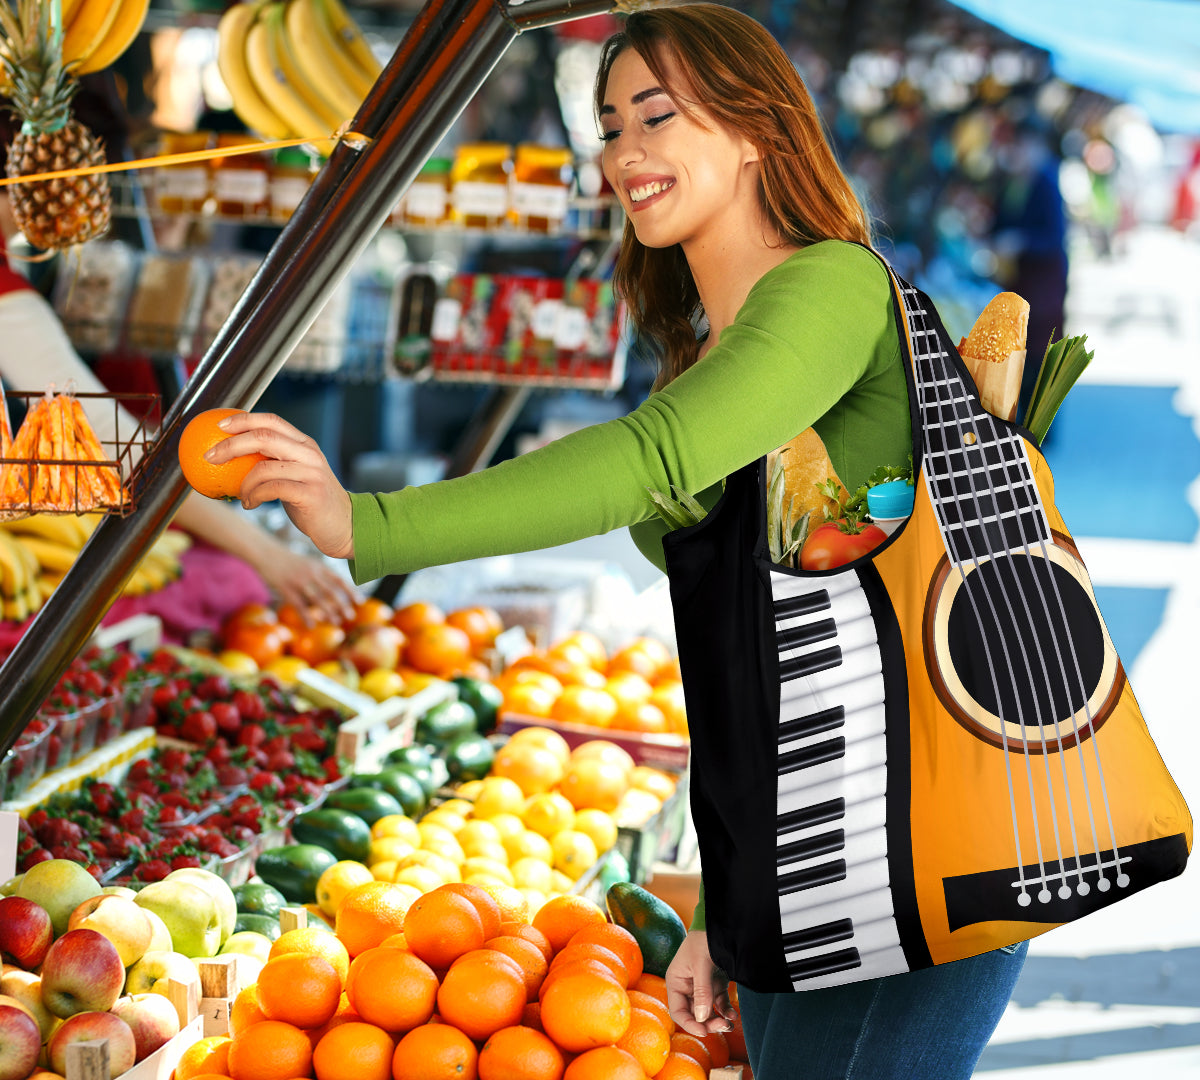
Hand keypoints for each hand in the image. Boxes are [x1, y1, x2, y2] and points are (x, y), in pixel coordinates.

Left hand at [206, 411, 353, 559]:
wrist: (344, 525)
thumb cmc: (311, 501)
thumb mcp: (295, 474)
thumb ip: (274, 461)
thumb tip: (233, 455)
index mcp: (304, 444)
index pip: (272, 421)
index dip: (243, 419)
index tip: (219, 426)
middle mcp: (309, 454)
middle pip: (264, 437)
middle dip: (231, 445)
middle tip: (211, 456)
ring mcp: (312, 473)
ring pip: (263, 467)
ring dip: (243, 483)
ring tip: (240, 495)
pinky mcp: (310, 493)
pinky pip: (271, 489)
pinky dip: (254, 496)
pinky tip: (249, 504)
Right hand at [251, 541, 358, 626]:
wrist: (267, 553)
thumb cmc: (290, 562)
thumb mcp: (309, 563)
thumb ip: (322, 574)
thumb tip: (336, 589)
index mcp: (319, 566)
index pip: (339, 580)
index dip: (350, 591)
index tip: (360, 602)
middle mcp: (311, 573)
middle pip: (330, 591)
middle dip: (342, 605)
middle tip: (350, 616)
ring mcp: (298, 581)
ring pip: (316, 599)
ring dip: (328, 612)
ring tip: (336, 622)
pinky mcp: (285, 588)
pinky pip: (298, 604)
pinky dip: (305, 616)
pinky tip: (311, 626)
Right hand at [664, 931, 736, 1036]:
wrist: (719, 924)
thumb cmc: (704, 940)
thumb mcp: (701, 964)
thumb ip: (701, 991)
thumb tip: (701, 1018)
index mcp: (676, 982)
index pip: (678, 1011)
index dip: (689, 1024)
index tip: (704, 1031)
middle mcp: (687, 987)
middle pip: (694, 1014)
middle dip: (707, 1023)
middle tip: (722, 1026)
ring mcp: (701, 987)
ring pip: (707, 1012)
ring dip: (717, 1020)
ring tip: (729, 1024)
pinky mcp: (715, 985)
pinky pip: (718, 1004)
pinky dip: (725, 1011)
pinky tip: (733, 1015)